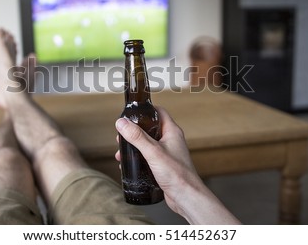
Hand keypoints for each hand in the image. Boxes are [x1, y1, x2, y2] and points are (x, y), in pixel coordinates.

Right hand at [115, 107, 239, 224]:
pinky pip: (148, 157)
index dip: (145, 110)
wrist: (186, 197)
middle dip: (134, 131)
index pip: (159, 112)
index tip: (132, 112)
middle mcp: (170, 140)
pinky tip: (129, 166)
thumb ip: (137, 137)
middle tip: (122, 136)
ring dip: (133, 147)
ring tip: (121, 154)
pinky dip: (138, 158)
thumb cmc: (177, 174)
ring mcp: (167, 153)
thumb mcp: (153, 152)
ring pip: (147, 144)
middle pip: (149, 128)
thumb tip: (122, 123)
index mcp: (172, 132)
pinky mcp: (163, 165)